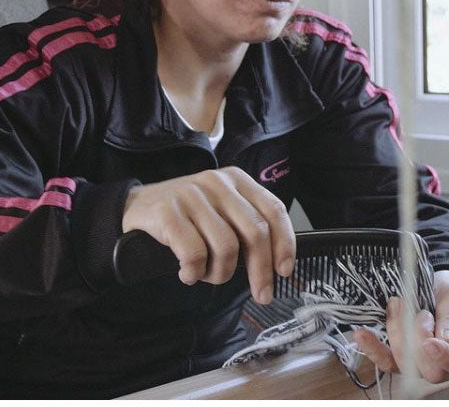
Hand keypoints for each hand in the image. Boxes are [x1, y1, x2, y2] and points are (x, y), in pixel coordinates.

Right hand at [121, 166, 295, 303]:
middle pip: (255, 232)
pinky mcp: (168, 212)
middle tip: (262, 294)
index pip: (273, 210)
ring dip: (221, 273)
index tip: (285, 270)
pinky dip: (195, 272)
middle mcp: (218, 183)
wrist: (136, 207)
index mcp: (238, 180)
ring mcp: (192, 196)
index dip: (285, 243)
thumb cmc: (187, 216)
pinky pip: (194, 253)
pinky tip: (188, 273)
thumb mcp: (221, 211)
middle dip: (261, 270)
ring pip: (226, 247)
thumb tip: (277, 263)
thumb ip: (247, 227)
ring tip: (208, 276)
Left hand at [354, 269, 448, 381]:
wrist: (439, 287)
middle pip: (431, 371)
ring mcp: (423, 365)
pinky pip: (386, 361)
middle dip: (418, 341)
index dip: (445, 357)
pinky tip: (363, 334)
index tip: (430, 342)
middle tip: (420, 312)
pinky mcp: (403, 360)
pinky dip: (373, 347)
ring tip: (400, 305)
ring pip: (406, 364)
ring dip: (398, 334)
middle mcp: (448, 364)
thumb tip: (447, 342)